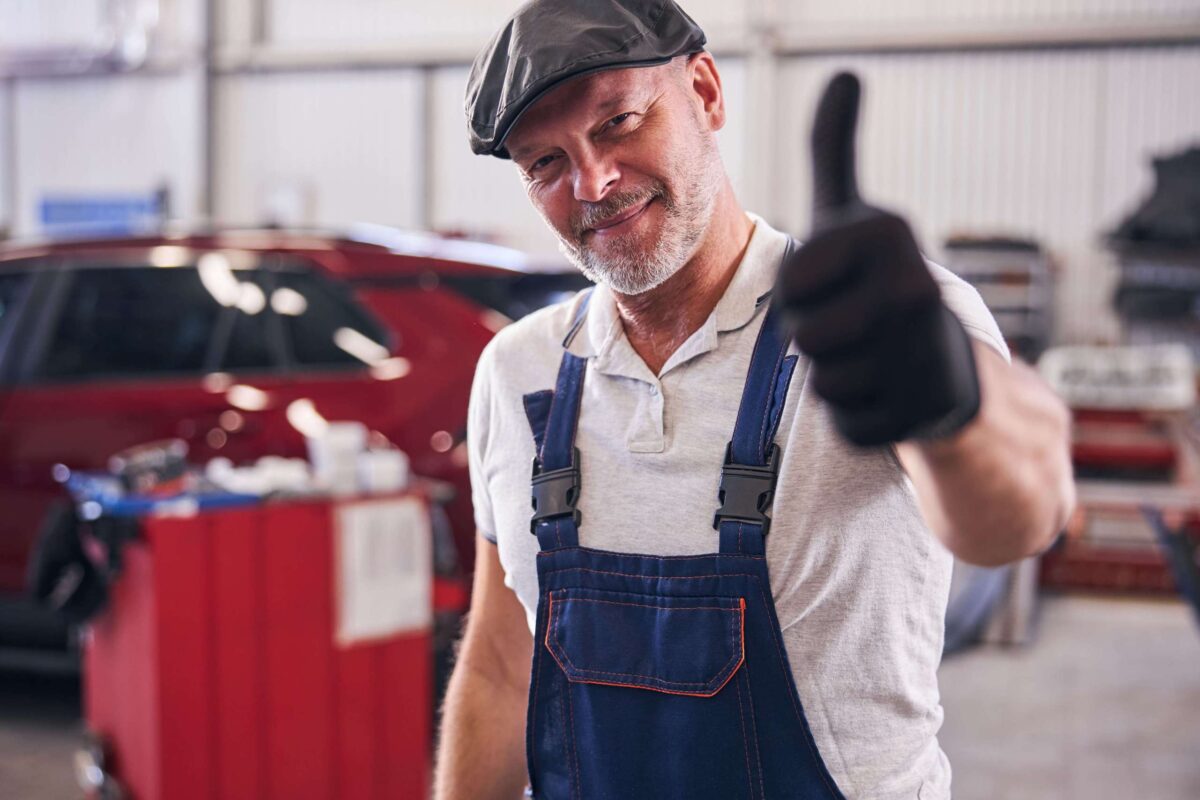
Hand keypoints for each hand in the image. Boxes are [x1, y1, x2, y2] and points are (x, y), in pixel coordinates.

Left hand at [773, 72, 980, 446]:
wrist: (945, 356)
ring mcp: (926, 354)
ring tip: (872, 353)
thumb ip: (834, 146)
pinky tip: (888, 390)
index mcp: (888, 235)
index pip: (790, 282)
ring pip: (824, 383)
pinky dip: (857, 415)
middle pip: (803, 337)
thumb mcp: (851, 209)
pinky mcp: (925, 412)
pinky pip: (847, 425)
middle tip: (855, 322)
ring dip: (835, 375)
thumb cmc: (876, 277)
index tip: (835, 279)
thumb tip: (845, 73)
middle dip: (815, 337)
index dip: (800, 289)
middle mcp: (917, 288)